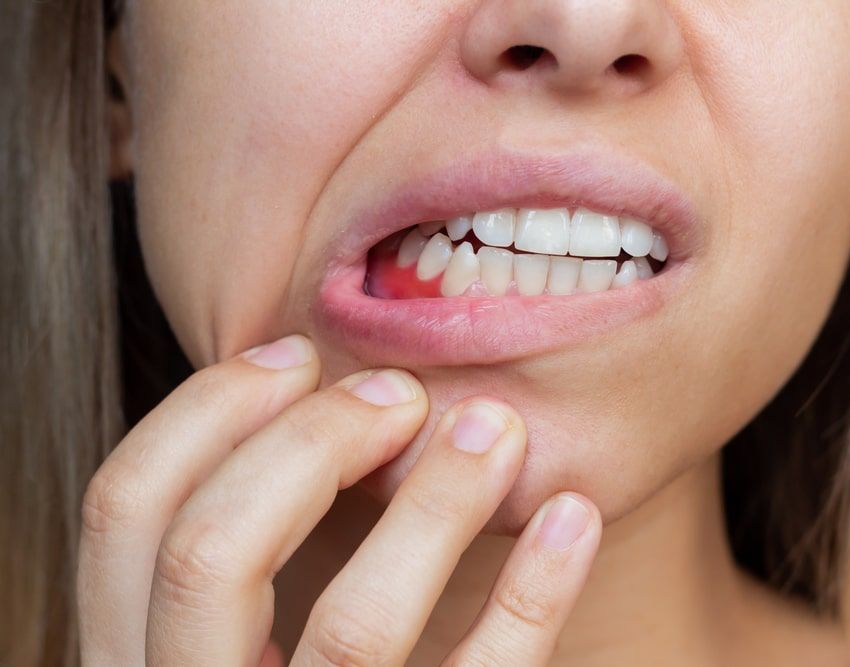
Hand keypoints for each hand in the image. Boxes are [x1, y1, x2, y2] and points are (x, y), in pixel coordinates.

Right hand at [77, 334, 601, 665]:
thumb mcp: (225, 631)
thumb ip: (237, 542)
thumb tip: (306, 390)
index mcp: (137, 659)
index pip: (126, 511)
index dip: (208, 410)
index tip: (298, 356)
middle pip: (212, 552)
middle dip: (309, 442)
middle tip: (398, 396)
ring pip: (352, 628)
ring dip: (435, 503)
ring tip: (496, 430)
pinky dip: (531, 596)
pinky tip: (571, 518)